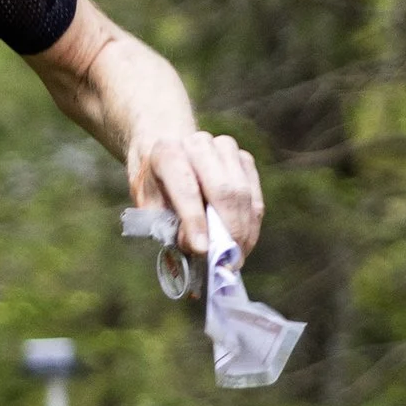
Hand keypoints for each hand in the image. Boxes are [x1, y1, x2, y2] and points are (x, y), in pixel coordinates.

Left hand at [130, 129, 262, 257]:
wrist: (169, 153)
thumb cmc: (157, 185)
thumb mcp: (150, 206)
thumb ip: (168, 225)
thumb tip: (198, 247)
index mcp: (168, 152)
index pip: (186, 188)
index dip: (196, 221)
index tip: (202, 250)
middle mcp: (199, 144)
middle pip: (223, 190)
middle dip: (227, 230)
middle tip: (227, 261)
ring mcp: (226, 148)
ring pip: (243, 194)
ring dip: (243, 230)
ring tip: (236, 257)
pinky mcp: (244, 159)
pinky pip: (255, 195)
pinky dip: (251, 223)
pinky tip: (244, 243)